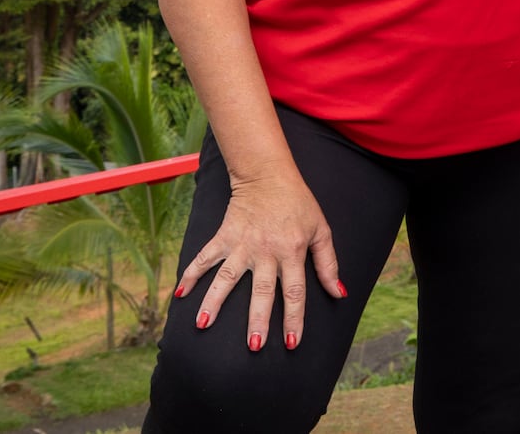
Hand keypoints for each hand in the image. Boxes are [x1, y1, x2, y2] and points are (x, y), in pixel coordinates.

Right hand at [175, 168, 345, 352]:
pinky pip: (205, 257)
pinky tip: (180, 294)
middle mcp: (266, 251)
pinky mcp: (224, 236)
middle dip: (257, 319)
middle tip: (253, 345)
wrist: (268, 174)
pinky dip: (191, 274)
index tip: (290, 343)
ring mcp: (242, 244)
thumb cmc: (298, 204)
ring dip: (213, 302)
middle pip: (262, 291)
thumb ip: (328, 263)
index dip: (294, 319)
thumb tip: (338, 293)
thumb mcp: (321, 230)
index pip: (294, 292)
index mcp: (292, 251)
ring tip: (202, 325)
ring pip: (226, 277)